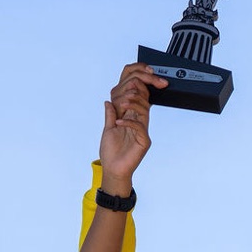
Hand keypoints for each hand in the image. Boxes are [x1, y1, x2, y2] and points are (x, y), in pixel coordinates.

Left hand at [101, 63, 164, 192]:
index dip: (135, 84)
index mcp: (132, 117)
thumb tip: (108, 101)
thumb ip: (110, 115)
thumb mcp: (107, 129)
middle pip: (144, 97)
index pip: (138, 96)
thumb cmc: (112, 153)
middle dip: (135, 89)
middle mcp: (139, 122)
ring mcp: (142, 131)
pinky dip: (128, 122)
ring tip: (120, 105)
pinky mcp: (143, 142)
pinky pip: (139, 126)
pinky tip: (118, 122)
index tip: (128, 80)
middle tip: (124, 92)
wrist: (113, 171)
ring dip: (131, 103)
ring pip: (144, 108)